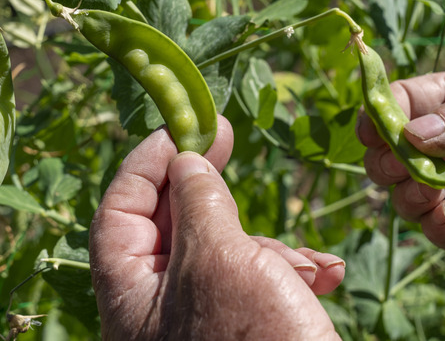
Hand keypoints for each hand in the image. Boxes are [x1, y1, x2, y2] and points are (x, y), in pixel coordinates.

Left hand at [90, 118, 344, 339]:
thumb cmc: (253, 338)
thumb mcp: (221, 260)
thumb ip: (198, 204)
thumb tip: (185, 161)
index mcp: (129, 292)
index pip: (118, 209)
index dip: (146, 161)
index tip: (186, 125)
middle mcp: (158, 307)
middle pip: (171, 225)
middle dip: (212, 194)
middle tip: (227, 143)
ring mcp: (202, 319)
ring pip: (223, 251)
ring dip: (269, 244)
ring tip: (305, 261)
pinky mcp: (243, 328)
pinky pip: (257, 282)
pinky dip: (289, 270)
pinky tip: (325, 274)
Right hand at [358, 61, 444, 252]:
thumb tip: (413, 134)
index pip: (402, 105)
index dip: (381, 115)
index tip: (376, 126)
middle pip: (395, 154)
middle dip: (386, 159)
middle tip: (399, 163)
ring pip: (411, 195)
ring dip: (406, 194)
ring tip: (427, 189)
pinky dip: (437, 227)